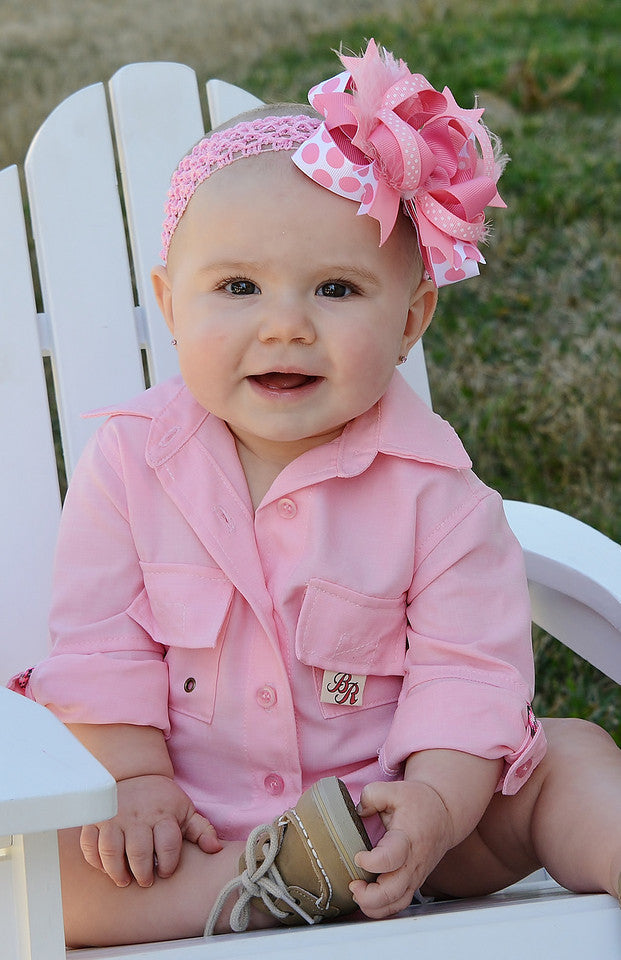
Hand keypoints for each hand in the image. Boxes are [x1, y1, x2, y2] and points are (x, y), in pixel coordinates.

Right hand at [79, 774, 221, 887]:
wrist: (134, 774)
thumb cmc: (163, 800)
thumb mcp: (185, 810)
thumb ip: (201, 830)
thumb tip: (216, 849)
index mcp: (163, 813)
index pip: (167, 844)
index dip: (168, 863)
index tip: (165, 871)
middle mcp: (138, 815)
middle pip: (139, 851)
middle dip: (142, 873)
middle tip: (145, 881)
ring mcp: (114, 817)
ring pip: (111, 851)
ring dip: (117, 872)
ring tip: (124, 880)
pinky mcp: (95, 819)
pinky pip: (90, 844)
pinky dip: (95, 860)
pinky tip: (105, 867)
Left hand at [349, 779, 452, 918]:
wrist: (443, 814)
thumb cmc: (419, 803)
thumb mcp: (395, 789)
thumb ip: (372, 795)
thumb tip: (358, 811)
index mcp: (407, 838)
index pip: (391, 858)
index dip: (371, 862)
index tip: (358, 855)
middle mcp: (412, 862)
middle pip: (393, 892)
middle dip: (368, 896)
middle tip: (353, 884)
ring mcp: (414, 875)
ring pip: (396, 904)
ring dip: (374, 906)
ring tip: (358, 893)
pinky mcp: (413, 882)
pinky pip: (399, 904)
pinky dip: (382, 908)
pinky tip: (367, 899)